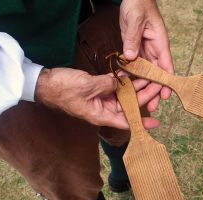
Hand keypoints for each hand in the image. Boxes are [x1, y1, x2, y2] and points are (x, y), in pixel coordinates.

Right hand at [34, 67, 159, 128]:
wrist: (44, 82)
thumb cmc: (63, 89)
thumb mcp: (87, 86)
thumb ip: (107, 84)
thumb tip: (119, 82)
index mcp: (101, 115)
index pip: (126, 121)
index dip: (142, 122)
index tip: (156, 123)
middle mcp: (104, 109)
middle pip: (129, 105)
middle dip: (144, 96)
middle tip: (158, 87)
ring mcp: (101, 99)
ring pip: (124, 94)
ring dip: (136, 86)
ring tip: (150, 78)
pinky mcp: (97, 89)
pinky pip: (114, 85)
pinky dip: (124, 79)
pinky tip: (134, 72)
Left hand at [120, 0, 172, 111]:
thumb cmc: (139, 5)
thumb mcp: (135, 21)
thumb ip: (133, 38)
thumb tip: (130, 57)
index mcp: (160, 43)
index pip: (166, 66)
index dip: (166, 82)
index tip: (165, 96)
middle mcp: (154, 50)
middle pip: (156, 75)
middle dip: (154, 91)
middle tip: (150, 106)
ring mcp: (145, 51)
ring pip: (145, 73)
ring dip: (141, 87)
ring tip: (137, 101)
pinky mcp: (135, 50)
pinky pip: (133, 66)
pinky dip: (129, 75)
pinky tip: (123, 84)